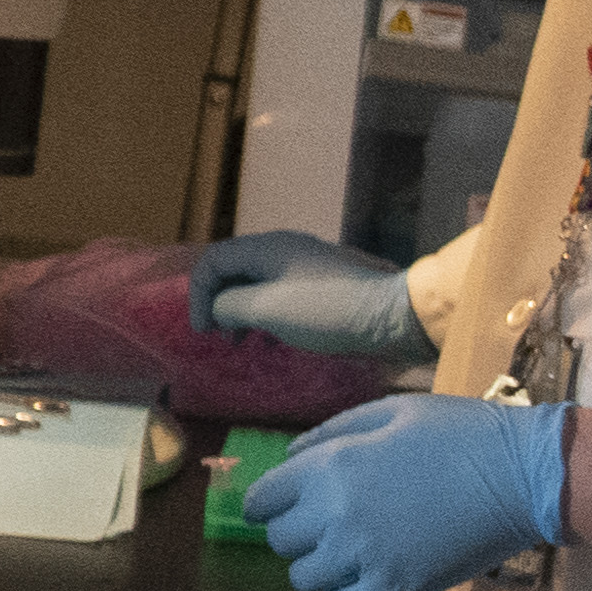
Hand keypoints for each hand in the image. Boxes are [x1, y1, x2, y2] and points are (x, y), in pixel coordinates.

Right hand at [188, 230, 435, 362]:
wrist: (393, 316)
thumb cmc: (327, 311)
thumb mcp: (268, 309)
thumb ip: (230, 305)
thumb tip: (220, 308)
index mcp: (268, 247)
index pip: (214, 260)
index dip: (199, 293)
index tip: (204, 330)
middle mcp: (284, 249)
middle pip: (234, 270)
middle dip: (218, 302)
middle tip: (218, 337)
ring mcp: (305, 267)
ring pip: (257, 284)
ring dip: (241, 311)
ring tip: (240, 343)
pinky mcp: (322, 287)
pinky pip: (279, 295)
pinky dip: (265, 314)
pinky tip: (269, 338)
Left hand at [245, 394, 569, 590]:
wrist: (523, 476)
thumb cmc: (460, 433)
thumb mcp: (393, 412)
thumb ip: (333, 433)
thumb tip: (291, 459)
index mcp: (332, 467)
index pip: (263, 500)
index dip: (268, 503)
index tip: (283, 505)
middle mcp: (338, 516)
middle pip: (281, 542)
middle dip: (296, 532)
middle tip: (325, 524)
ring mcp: (366, 557)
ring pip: (305, 579)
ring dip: (318, 566)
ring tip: (347, 553)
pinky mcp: (395, 587)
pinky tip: (364, 578)